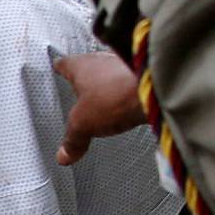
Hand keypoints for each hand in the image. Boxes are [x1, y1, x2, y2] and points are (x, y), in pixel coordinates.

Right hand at [54, 51, 141, 165]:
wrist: (156, 87)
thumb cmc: (116, 95)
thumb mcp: (84, 125)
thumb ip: (73, 140)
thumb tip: (64, 154)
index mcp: (81, 66)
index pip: (65, 64)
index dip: (60, 68)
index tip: (58, 67)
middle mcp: (103, 59)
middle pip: (90, 66)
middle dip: (87, 77)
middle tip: (82, 89)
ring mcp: (126, 63)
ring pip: (112, 71)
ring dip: (110, 83)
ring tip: (107, 100)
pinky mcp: (146, 72)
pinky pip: (132, 81)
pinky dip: (128, 90)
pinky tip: (129, 104)